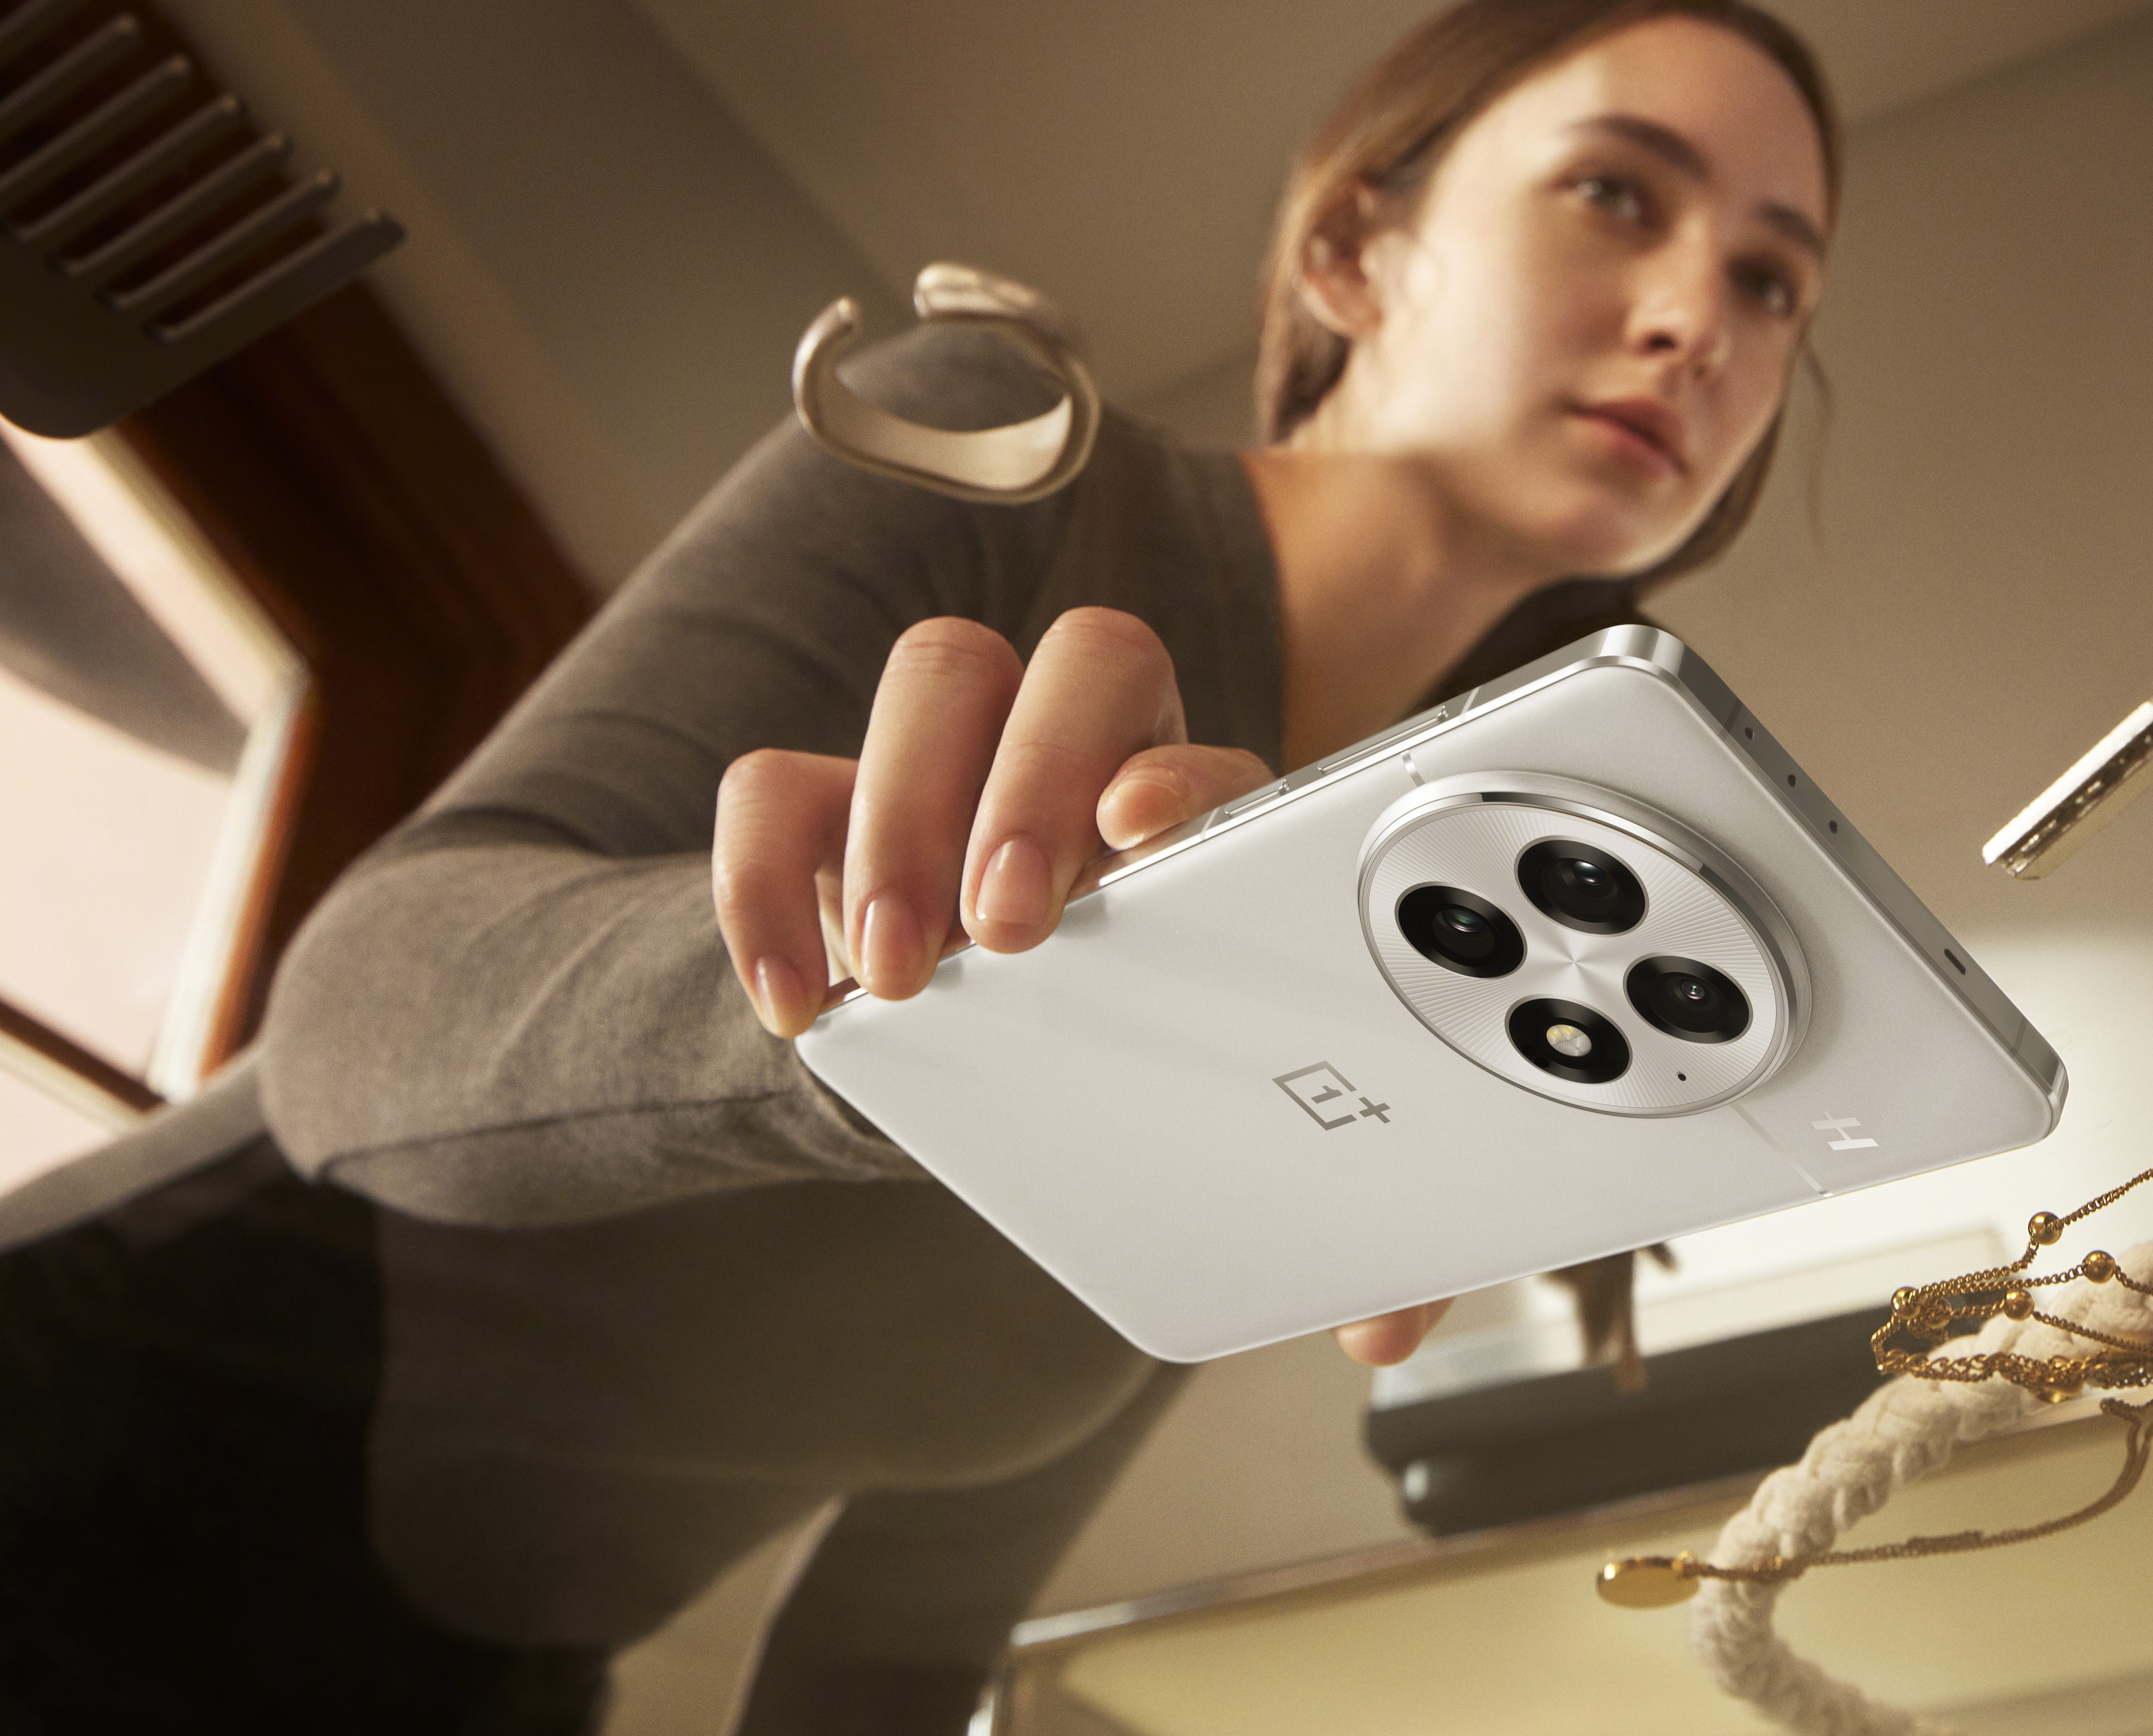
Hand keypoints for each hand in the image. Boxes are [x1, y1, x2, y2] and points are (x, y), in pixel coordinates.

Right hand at [712, 607, 1451, 1363]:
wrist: (1000, 1081)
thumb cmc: (1147, 1086)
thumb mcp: (1236, 1142)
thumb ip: (1344, 1231)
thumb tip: (1383, 1333)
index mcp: (1212, 827)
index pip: (1213, 745)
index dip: (1182, 771)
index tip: (1144, 834)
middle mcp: (1091, 765)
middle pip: (1084, 663)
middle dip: (1038, 774)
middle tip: (1007, 929)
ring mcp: (958, 771)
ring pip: (940, 680)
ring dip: (909, 814)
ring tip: (903, 972)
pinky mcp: (829, 815)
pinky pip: (776, 787)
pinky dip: (769, 885)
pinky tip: (801, 1003)